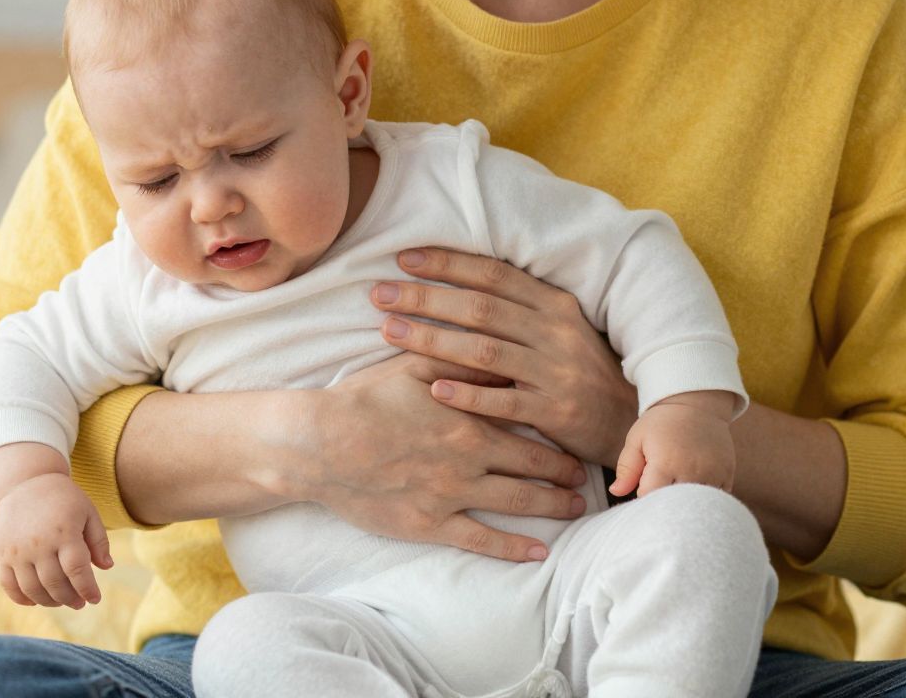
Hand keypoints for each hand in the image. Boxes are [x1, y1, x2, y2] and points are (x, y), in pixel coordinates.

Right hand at [0, 472, 113, 608]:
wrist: (26, 483)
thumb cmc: (64, 499)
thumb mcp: (88, 512)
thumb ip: (98, 541)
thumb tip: (106, 567)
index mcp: (64, 531)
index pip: (77, 570)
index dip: (87, 589)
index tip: (95, 598)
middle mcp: (38, 543)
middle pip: (55, 583)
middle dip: (70, 599)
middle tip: (80, 603)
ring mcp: (17, 550)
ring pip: (32, 589)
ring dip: (49, 602)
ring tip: (61, 601)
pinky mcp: (1, 554)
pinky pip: (9, 585)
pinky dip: (22, 599)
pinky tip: (36, 600)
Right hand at [293, 351, 589, 561]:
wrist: (319, 445)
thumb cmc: (362, 400)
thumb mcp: (411, 365)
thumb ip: (458, 359)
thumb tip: (498, 354)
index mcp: (467, 415)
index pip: (525, 421)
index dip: (555, 427)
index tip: (576, 429)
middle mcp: (468, 456)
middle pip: (532, 464)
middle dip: (563, 471)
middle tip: (586, 475)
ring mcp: (451, 494)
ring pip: (516, 502)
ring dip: (551, 505)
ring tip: (575, 508)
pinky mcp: (430, 524)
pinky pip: (482, 540)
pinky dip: (514, 547)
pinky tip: (539, 552)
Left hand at [373, 248, 638, 466]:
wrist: (631, 418)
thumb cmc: (582, 369)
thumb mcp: (561, 327)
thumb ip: (520, 306)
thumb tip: (463, 281)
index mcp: (554, 304)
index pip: (494, 274)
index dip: (449, 263)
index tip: (404, 259)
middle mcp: (555, 331)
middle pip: (480, 308)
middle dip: (425, 298)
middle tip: (379, 294)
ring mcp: (555, 371)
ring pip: (484, 350)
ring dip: (432, 340)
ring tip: (390, 332)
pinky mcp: (555, 411)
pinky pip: (504, 401)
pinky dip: (467, 395)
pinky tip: (432, 389)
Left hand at [610, 392, 736, 496]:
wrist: (698, 403)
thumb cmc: (662, 423)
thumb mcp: (638, 438)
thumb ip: (627, 468)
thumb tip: (616, 492)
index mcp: (665, 462)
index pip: (650, 498)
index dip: (643, 501)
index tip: (642, 493)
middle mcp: (691, 471)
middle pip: (675, 508)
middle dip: (664, 508)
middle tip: (659, 498)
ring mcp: (713, 474)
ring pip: (698, 507)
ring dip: (686, 506)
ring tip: (677, 495)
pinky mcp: (727, 475)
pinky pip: (717, 501)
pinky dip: (706, 503)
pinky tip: (696, 493)